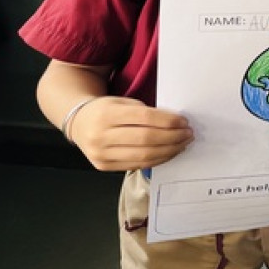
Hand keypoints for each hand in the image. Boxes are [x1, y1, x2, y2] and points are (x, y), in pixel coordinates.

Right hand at [69, 96, 193, 171]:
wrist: (80, 123)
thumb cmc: (106, 109)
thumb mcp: (123, 102)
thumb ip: (145, 112)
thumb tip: (175, 123)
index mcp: (108, 114)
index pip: (145, 118)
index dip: (168, 121)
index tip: (184, 121)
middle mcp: (101, 136)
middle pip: (146, 140)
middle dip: (172, 138)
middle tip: (188, 134)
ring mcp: (101, 154)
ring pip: (143, 156)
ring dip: (168, 151)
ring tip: (182, 144)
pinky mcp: (104, 166)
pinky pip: (136, 165)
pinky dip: (156, 160)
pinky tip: (168, 153)